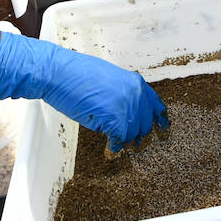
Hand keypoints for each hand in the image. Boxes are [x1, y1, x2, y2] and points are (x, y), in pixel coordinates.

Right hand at [0, 32, 167, 151]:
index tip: (161, 129)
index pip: (156, 106)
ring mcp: (126, 108)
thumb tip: (129, 111)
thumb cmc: (77, 74)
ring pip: (131, 134)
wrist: (59, 73)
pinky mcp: (114, 120)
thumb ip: (124, 93)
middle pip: (144, 124)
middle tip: (129, 141)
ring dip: (122, 139)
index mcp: (136, 83)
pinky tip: (109, 148)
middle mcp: (135, 95)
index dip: (159, 120)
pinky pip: (119, 140)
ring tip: (112, 140)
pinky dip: (113, 147)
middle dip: (136, 134)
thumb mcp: (110, 78)